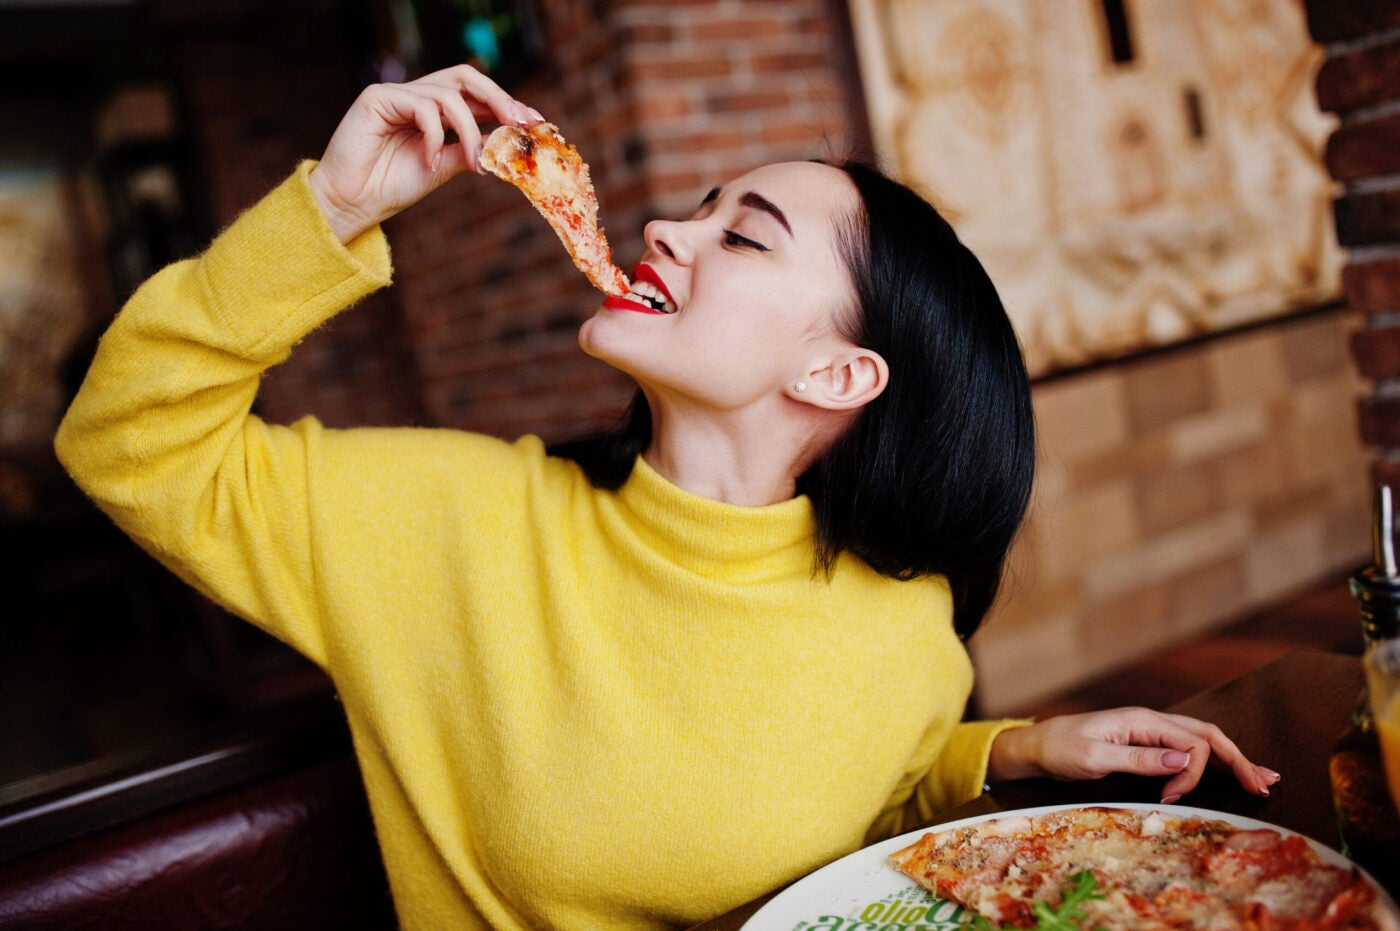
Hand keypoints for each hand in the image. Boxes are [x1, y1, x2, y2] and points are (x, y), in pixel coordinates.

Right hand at [308, 64, 543, 241]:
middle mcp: (417, 96)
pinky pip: (422, 106)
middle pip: (465, 77)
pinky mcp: (377, 98)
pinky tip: (430, 161)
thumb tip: (504, 142)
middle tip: (519, 123)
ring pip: (448, 95)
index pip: (476, 95)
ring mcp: (397, 94)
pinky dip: (435, 135)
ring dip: (469, 130)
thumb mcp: (443, 168)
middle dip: (498, 97)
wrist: (353, 202)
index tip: (535, 123)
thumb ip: (469, 150)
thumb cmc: (392, 186)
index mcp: (434, 110)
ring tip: (472, 163)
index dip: (506, 104)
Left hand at [986, 707, 1281, 803]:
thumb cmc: (1060, 748)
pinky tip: (1228, 770)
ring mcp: (1149, 732)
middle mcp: (1151, 722)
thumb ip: (1139, 758)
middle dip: (1238, 759)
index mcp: (1142, 721)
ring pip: (1202, 740)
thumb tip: (1184, 760)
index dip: (1194, 773)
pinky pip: (1186, 748)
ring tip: (1261, 779)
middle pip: (1208, 735)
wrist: (1037, 745)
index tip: (1172, 799)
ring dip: (1232, 759)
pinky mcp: (1145, 744)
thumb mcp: (1095, 756)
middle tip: (1265, 786)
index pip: (1191, 742)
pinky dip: (1212, 760)